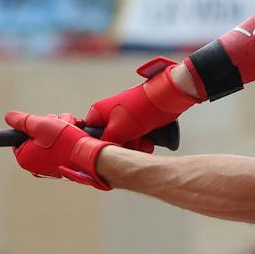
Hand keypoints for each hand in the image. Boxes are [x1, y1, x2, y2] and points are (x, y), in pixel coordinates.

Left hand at [4, 110, 118, 189]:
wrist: (92, 157)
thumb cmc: (65, 142)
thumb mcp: (40, 124)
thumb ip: (22, 120)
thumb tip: (10, 117)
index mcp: (25, 158)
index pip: (20, 136)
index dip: (31, 125)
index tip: (42, 122)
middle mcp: (37, 164)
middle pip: (37, 134)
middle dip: (50, 124)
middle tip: (58, 124)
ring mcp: (51, 164)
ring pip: (51, 136)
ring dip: (61, 126)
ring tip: (71, 127)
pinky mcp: (65, 162)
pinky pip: (62, 144)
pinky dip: (69, 135)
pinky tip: (76, 132)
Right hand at [85, 58, 199, 144]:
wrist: (164, 101)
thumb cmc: (138, 110)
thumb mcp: (116, 129)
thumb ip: (104, 142)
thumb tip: (98, 152)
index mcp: (99, 112)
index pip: (90, 133)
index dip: (98, 144)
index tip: (108, 151)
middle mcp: (110, 116)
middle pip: (109, 140)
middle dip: (122, 146)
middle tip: (130, 145)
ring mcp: (125, 121)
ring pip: (124, 143)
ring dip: (135, 146)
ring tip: (143, 142)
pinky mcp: (138, 125)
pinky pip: (136, 140)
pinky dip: (142, 143)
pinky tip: (149, 142)